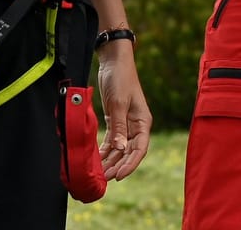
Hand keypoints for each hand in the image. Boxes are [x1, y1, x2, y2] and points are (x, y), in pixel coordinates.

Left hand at [96, 41, 150, 180]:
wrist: (114, 62)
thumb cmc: (121, 79)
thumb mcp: (119, 103)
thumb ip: (119, 127)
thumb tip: (119, 149)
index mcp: (143, 122)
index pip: (140, 149)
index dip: (131, 164)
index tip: (119, 176)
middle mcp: (136, 126)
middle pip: (129, 152)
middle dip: (118, 166)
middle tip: (105, 178)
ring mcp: (125, 124)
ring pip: (119, 149)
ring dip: (110, 161)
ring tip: (99, 173)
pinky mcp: (115, 121)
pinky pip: (111, 141)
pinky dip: (104, 151)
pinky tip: (97, 160)